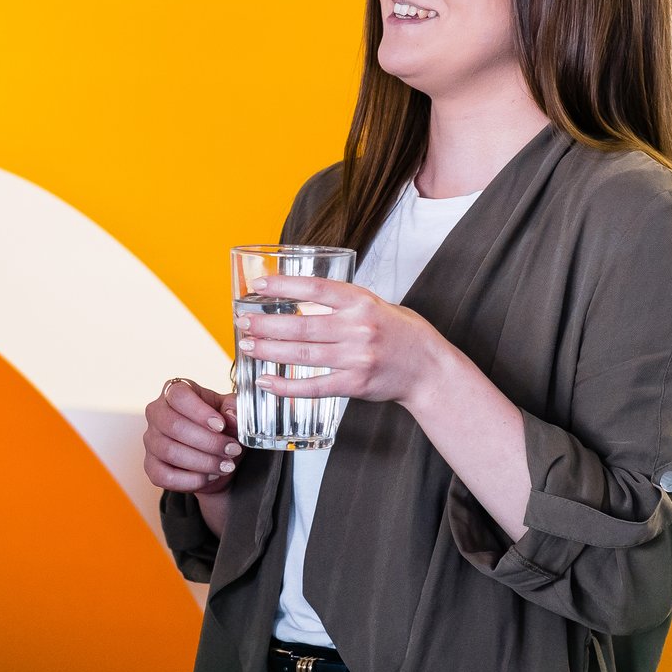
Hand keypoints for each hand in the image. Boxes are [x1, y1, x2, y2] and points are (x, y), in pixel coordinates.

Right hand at [142, 377, 241, 495]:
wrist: (216, 456)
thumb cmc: (220, 427)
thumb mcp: (231, 412)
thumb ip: (234, 409)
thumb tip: (231, 416)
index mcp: (174, 392)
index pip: (179, 395)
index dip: (200, 411)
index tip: (221, 425)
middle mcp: (156, 413)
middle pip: (174, 426)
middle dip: (208, 442)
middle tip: (232, 449)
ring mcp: (151, 440)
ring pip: (170, 452)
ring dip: (204, 462)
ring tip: (226, 465)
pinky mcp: (150, 466)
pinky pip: (164, 476)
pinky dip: (191, 480)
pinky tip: (210, 476)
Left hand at [237, 274, 451, 406]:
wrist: (430, 369)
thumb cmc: (402, 334)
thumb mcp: (377, 305)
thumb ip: (343, 304)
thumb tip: (299, 299)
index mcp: (362, 302)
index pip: (316, 289)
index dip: (284, 286)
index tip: (259, 285)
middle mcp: (358, 328)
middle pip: (302, 324)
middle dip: (266, 323)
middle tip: (242, 321)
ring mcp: (357, 358)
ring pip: (303, 354)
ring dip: (270, 350)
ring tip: (247, 345)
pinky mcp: (355, 385)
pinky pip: (314, 386)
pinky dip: (287, 386)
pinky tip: (267, 380)